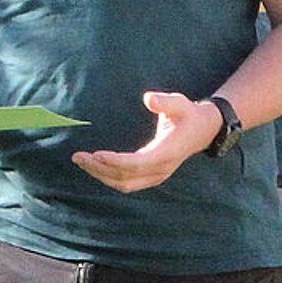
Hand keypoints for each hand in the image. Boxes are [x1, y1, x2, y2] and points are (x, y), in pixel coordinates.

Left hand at [71, 91, 222, 194]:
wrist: (203, 131)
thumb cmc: (188, 114)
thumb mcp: (180, 103)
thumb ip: (165, 101)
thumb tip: (149, 98)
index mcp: (167, 153)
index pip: (137, 164)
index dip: (116, 161)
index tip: (96, 154)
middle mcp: (161, 169)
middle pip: (126, 177)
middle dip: (100, 168)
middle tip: (78, 156)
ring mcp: (156, 176)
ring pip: (124, 184)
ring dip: (101, 175)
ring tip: (81, 161)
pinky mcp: (151, 176)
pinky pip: (127, 183)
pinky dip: (108, 177)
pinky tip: (94, 166)